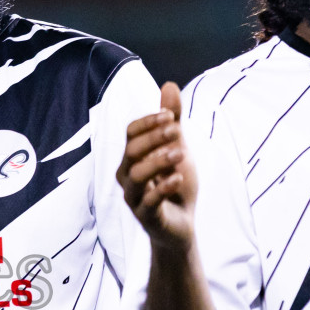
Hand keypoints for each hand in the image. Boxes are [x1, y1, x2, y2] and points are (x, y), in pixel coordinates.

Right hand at [117, 82, 196, 250]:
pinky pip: (148, 202)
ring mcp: (134, 198)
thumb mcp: (178, 147)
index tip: (170, 116)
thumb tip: (169, 85)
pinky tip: (179, 178)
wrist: (182, 224)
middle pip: (131, 151)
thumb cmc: (176, 184)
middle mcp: (127, 176)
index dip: (147, 122)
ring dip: (158, 161)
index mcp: (132, 158)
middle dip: (154, 138)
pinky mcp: (146, 217)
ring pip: (135, 176)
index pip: (130, 133)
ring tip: (181, 154)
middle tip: (177, 131)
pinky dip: (163, 188)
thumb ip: (173, 120)